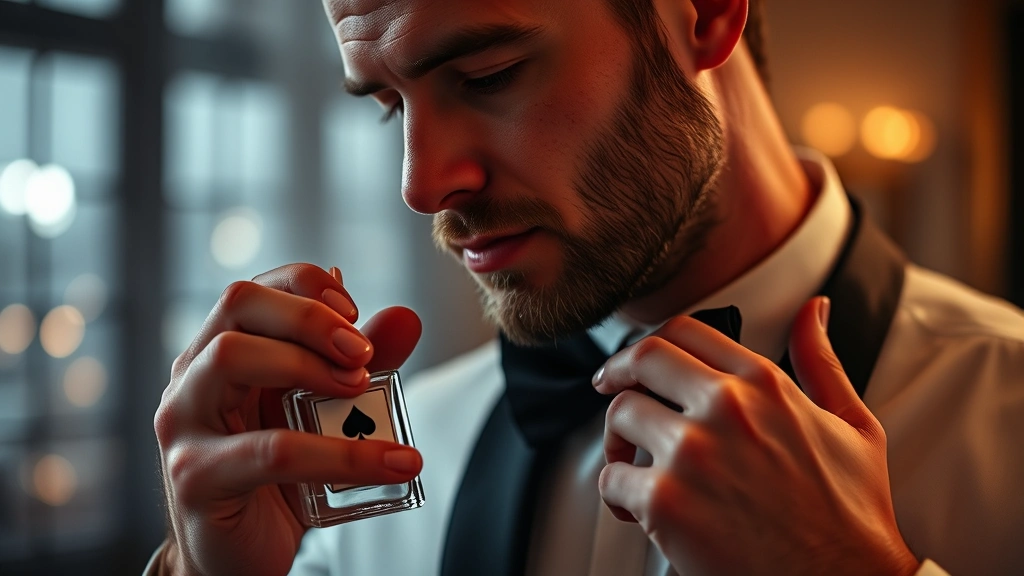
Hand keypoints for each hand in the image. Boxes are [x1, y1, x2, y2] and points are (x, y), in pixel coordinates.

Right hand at [154, 263, 423, 575]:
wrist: (238, 556)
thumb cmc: (275, 480)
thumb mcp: (322, 415)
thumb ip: (358, 365)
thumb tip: (405, 318)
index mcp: (220, 350)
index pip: (258, 288)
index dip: (309, 286)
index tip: (355, 313)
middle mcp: (193, 375)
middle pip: (238, 303)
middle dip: (311, 316)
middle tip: (361, 352)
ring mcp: (184, 423)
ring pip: (232, 356)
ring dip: (308, 364)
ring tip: (360, 387)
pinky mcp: (196, 476)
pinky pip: (271, 451)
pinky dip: (341, 454)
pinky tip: (392, 463)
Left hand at [593, 297, 919, 575]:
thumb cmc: (849, 516)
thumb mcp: (852, 425)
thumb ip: (821, 361)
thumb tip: (813, 310)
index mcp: (765, 383)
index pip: (687, 331)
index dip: (653, 343)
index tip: (638, 362)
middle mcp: (726, 407)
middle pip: (643, 358)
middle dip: (617, 371)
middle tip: (607, 388)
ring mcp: (692, 452)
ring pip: (620, 415)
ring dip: (616, 440)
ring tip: (630, 464)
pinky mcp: (666, 501)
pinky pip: (611, 479)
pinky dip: (616, 495)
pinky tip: (636, 508)